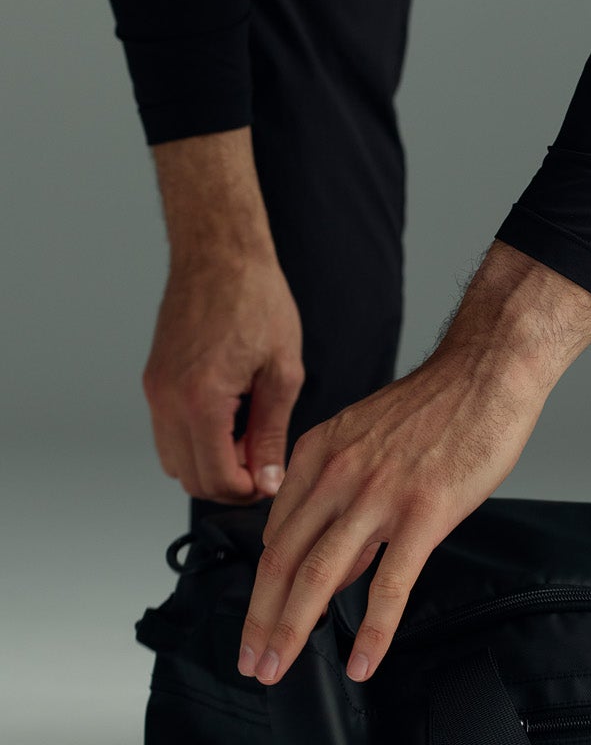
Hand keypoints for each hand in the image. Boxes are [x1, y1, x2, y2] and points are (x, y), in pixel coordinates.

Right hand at [144, 125, 302, 501]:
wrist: (220, 254)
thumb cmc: (256, 301)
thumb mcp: (282, 372)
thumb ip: (271, 433)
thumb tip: (269, 479)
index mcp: (201, 400)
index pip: (217, 478)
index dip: (249, 489)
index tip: (272, 478)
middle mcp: (167, 400)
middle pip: (190, 478)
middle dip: (229, 481)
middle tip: (263, 460)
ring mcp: (154, 390)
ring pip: (174, 460)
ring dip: (209, 462)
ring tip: (247, 435)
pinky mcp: (153, 380)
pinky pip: (167, 432)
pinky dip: (195, 440)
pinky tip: (229, 417)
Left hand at [236, 242, 590, 686]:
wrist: (485, 372)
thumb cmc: (436, 408)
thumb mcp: (366, 439)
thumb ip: (343, 494)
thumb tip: (340, 560)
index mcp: (318, 456)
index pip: (277, 535)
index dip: (262, 587)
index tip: (260, 622)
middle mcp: (337, 476)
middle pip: (282, 561)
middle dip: (260, 621)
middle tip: (252, 662)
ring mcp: (378, 496)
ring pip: (319, 577)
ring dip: (292, 631)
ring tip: (278, 670)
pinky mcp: (423, 514)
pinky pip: (389, 585)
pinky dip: (372, 632)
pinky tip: (362, 662)